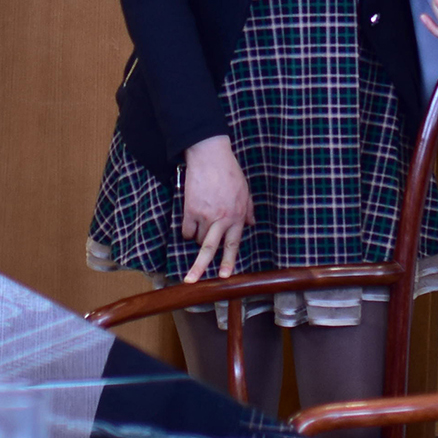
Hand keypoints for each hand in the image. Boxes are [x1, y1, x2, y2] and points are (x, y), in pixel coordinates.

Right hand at [180, 136, 252, 282]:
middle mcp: (221, 219)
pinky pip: (186, 230)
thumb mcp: (245, 190)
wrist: (210, 157)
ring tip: (202, 227)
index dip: (228, 261)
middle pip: (210, 248)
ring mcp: (205, 215)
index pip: (233, 244)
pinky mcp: (190, 209)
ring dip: (199, 239)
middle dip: (200, 267)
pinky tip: (191, 222)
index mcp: (236, 216)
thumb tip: (251, 224)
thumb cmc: (229, 171)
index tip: (225, 276)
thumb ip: (247, 209)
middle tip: (192, 280)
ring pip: (198, 239)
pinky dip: (188, 230)